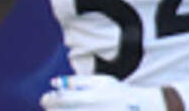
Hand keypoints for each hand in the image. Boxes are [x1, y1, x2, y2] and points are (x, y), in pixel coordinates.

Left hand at [39, 75, 167, 110]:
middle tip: (48, 107)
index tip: (45, 98)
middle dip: (51, 110)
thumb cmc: (119, 93)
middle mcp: (93, 110)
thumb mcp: (101, 81)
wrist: (144, 109)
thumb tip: (54, 82)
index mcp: (93, 96)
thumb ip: (77, 81)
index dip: (49, 99)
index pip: (62, 99)